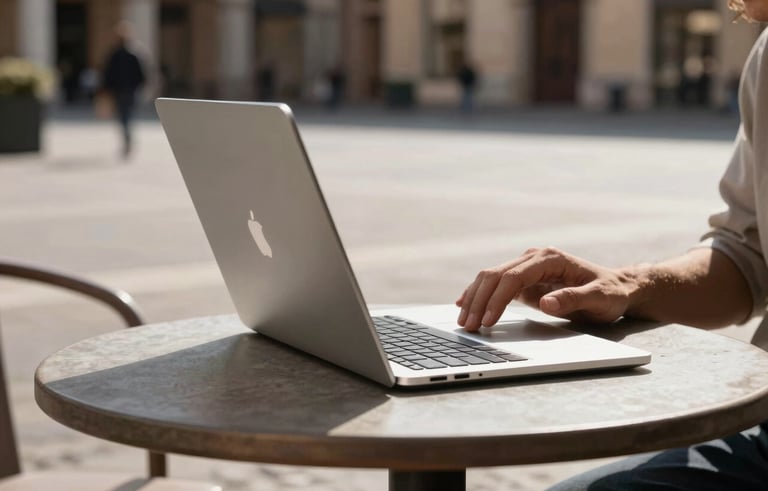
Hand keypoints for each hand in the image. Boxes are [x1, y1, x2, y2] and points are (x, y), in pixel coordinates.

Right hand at [456, 247, 636, 330]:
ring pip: (490, 278)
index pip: (513, 276)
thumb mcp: (599, 299)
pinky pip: (495, 285)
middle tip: (467, 325)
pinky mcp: (523, 279)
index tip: (488, 320)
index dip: (497, 299)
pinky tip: (464, 305)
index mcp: (550, 258)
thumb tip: (546, 302)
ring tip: (463, 322)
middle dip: (478, 300)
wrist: (617, 288)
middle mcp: (534, 258)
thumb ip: (573, 299)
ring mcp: (526, 267)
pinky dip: (478, 295)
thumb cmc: (610, 293)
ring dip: (474, 299)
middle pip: (495, 275)